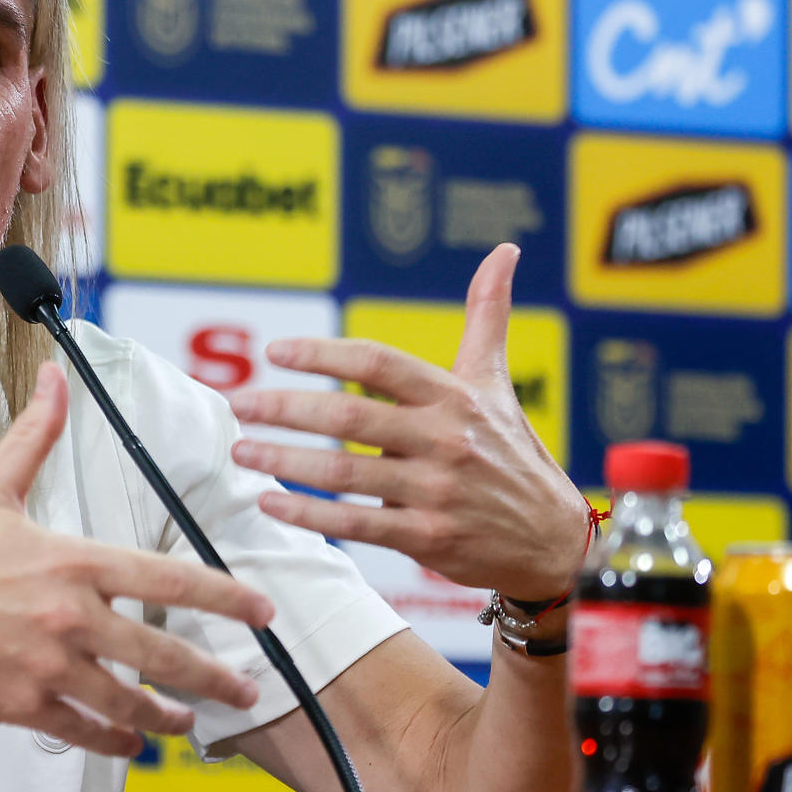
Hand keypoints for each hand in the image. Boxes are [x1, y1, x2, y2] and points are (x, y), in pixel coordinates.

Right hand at [0, 364, 271, 757]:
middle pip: (164, 653)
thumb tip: (55, 377)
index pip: (168, 580)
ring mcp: (46, 666)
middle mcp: (68, 617)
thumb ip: (33, 436)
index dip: (225, 597)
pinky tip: (131, 743)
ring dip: (168, 716)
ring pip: (129, 702)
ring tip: (190, 722)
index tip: (260, 612)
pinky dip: (115, 741)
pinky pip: (84, 729)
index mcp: (70, 561)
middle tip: (247, 688)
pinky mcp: (20, 705)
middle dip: (215, 675)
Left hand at [226, 244, 588, 603]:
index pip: (377, 362)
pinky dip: (309, 515)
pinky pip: (356, 523)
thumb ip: (488, 315)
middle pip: (349, 416)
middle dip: (286, 408)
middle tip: (239, 403)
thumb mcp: (496, 382)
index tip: (275, 352)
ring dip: (284, 460)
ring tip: (241, 451)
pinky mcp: (427, 538)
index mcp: (452, 396)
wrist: (552, 540)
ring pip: (344, 472)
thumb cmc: (512, 453)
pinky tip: (271, 502)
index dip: (322, 354)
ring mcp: (435, 491)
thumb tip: (505, 251)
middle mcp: (444, 439)